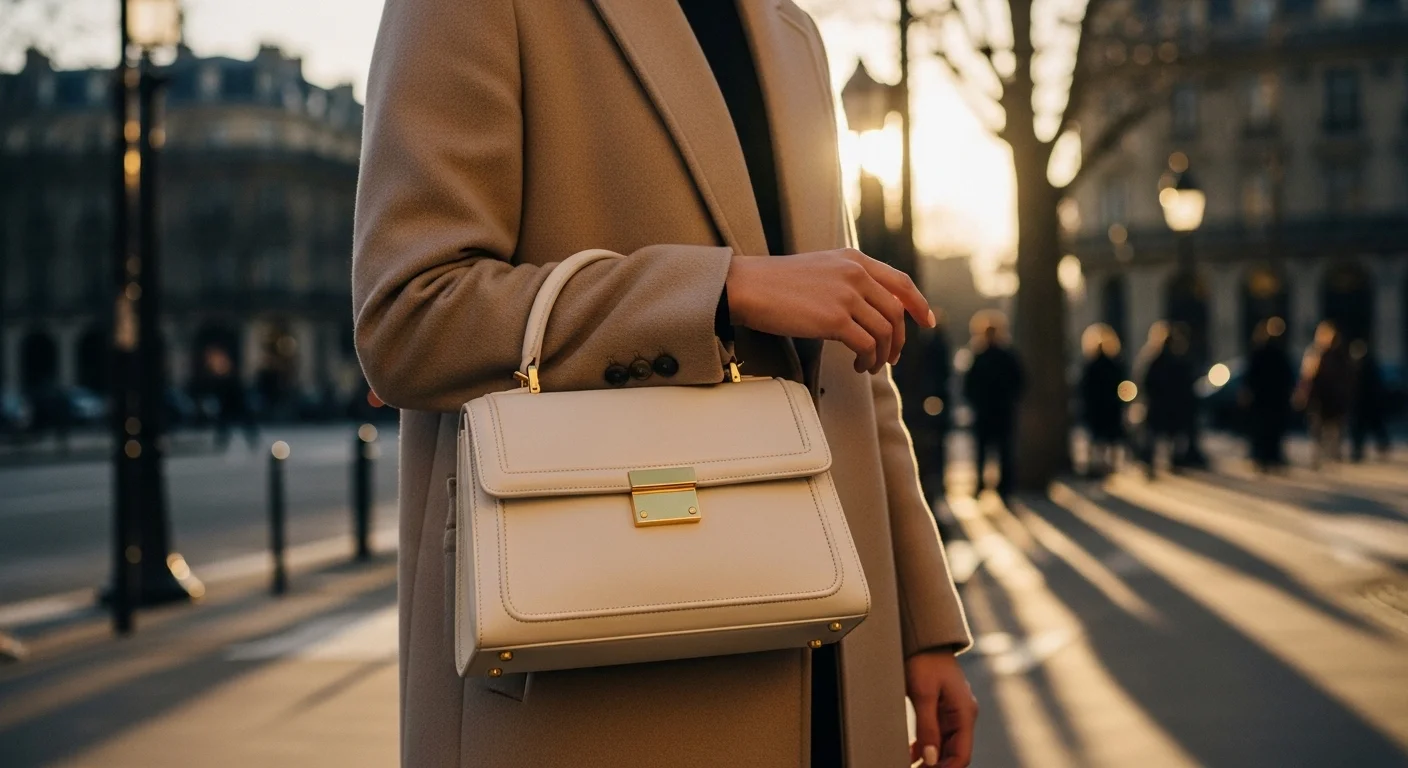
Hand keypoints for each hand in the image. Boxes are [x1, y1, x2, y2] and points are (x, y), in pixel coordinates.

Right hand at [725, 249, 935, 373]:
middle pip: (897, 312)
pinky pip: (867, 345)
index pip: (901, 282)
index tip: (927, 321)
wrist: (747, 286)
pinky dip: (869, 360)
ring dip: (882, 355)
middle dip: (899, 340)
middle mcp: (856, 273)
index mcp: (854, 259)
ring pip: (884, 332)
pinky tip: (859, 365)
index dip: (919, 304)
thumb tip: (869, 309)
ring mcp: (846, 295)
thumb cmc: (776, 283)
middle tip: (892, 357)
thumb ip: (848, 280)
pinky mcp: (834, 319)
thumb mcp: (821, 268)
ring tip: (869, 365)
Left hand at [906, 650, 977, 767]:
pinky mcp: (940, 709)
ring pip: (943, 746)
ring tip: (910, 766)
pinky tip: (911, 755)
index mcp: (965, 713)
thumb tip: (930, 759)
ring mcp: (952, 713)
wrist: (923, 638)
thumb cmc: (925, 660)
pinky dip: (924, 747)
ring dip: (930, 759)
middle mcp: (962, 715)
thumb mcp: (923, 694)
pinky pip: (935, 734)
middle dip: (936, 766)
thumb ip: (927, 727)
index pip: (961, 755)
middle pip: (953, 753)